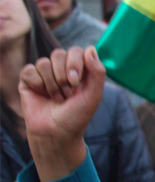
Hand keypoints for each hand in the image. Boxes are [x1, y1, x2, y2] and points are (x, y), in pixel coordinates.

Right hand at [19, 47, 104, 181]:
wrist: (57, 132)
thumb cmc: (77, 115)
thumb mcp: (94, 95)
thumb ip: (97, 72)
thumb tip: (90, 48)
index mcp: (80, 70)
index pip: (77, 51)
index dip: (76, 63)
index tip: (77, 81)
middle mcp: (62, 69)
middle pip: (59, 53)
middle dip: (64, 75)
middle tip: (68, 93)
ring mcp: (45, 74)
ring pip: (44, 63)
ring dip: (52, 84)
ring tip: (57, 98)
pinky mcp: (29, 80)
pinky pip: (30, 70)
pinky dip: (38, 84)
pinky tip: (42, 95)